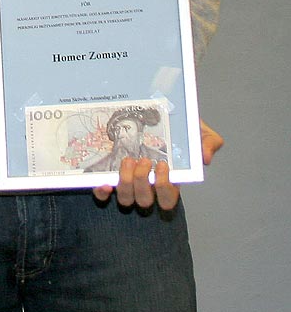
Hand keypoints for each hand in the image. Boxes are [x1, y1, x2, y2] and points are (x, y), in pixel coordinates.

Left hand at [93, 120, 222, 210]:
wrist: (154, 111)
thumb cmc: (179, 126)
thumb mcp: (198, 130)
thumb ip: (209, 142)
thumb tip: (205, 158)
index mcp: (168, 181)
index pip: (168, 200)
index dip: (164, 188)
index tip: (163, 165)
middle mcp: (147, 186)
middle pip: (144, 201)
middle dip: (142, 182)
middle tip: (143, 160)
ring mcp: (128, 183)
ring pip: (126, 199)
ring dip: (125, 183)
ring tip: (128, 160)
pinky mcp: (110, 176)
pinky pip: (103, 196)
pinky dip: (102, 192)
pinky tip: (104, 181)